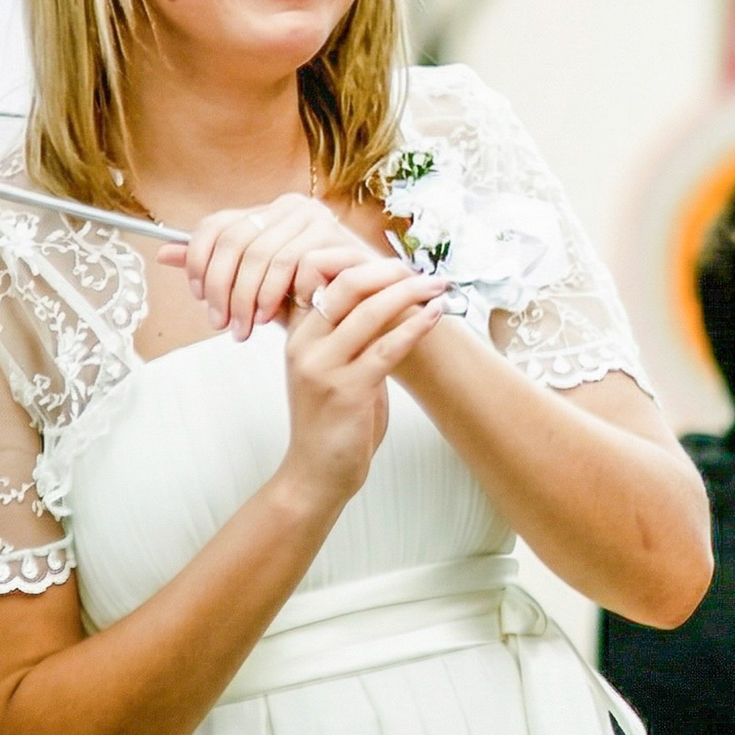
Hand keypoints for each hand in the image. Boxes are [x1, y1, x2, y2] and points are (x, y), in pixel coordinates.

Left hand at [157, 194, 379, 339]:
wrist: (377, 320)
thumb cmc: (316, 304)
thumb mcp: (260, 289)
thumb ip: (218, 270)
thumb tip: (163, 254)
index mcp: (269, 212)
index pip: (216, 225)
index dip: (199, 262)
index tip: (202, 300)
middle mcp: (292, 206)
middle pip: (236, 241)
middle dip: (223, 289)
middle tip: (224, 324)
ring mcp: (318, 219)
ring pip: (264, 256)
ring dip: (249, 299)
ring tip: (246, 328)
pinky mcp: (340, 238)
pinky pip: (297, 265)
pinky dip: (281, 295)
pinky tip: (277, 318)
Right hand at [272, 257, 451, 505]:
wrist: (316, 474)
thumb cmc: (330, 421)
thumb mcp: (329, 368)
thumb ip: (347, 334)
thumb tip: (386, 299)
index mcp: (297, 335)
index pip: (318, 277)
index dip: (359, 261)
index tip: (395, 262)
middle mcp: (303, 346)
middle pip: (345, 285)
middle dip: (389, 271)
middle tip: (421, 271)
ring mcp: (322, 368)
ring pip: (369, 311)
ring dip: (409, 293)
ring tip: (437, 285)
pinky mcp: (346, 391)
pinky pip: (386, 348)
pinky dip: (414, 326)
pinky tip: (434, 314)